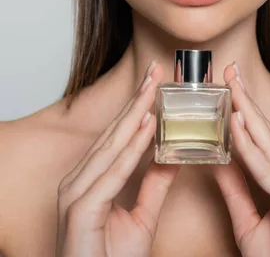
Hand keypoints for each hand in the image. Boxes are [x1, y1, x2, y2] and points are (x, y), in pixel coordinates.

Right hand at [56, 61, 179, 256]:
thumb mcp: (141, 218)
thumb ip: (154, 186)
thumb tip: (173, 158)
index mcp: (88, 180)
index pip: (116, 136)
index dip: (136, 107)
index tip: (154, 83)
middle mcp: (77, 181)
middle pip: (113, 133)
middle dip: (137, 100)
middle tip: (155, 71)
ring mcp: (75, 194)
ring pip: (112, 146)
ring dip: (135, 115)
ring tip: (154, 89)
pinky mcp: (81, 209)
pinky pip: (113, 172)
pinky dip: (132, 148)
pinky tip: (148, 127)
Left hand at [209, 63, 269, 256]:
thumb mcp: (249, 223)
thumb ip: (236, 190)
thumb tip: (217, 161)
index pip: (267, 137)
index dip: (247, 109)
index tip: (230, 84)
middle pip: (269, 133)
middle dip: (247, 100)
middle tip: (229, 71)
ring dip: (248, 114)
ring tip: (229, 88)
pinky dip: (250, 148)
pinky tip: (235, 127)